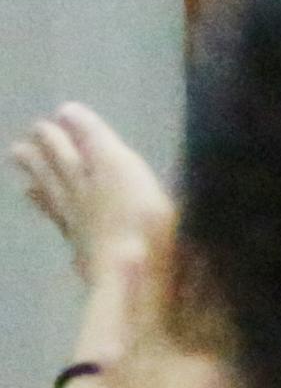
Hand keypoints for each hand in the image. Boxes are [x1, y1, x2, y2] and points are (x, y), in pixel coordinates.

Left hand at [14, 104, 171, 293]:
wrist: (128, 278)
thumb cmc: (153, 227)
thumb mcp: (150, 183)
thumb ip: (116, 156)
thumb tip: (81, 123)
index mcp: (111, 170)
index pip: (92, 141)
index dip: (81, 125)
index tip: (65, 109)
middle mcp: (89, 188)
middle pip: (65, 162)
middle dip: (52, 144)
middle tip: (34, 128)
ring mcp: (78, 216)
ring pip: (52, 184)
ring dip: (37, 167)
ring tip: (19, 153)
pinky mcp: (75, 240)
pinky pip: (53, 212)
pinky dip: (41, 200)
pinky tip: (30, 195)